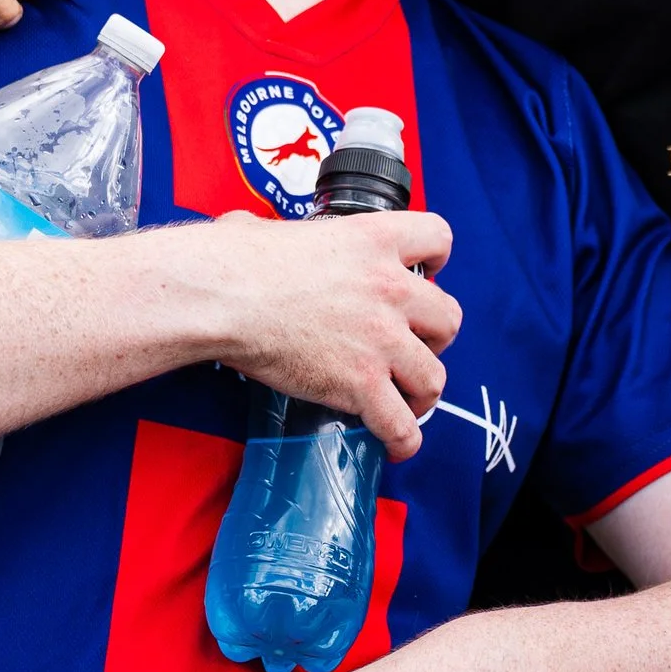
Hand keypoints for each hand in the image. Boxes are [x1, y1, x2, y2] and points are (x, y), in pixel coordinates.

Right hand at [196, 210, 458, 458]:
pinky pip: (402, 424)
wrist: (222, 297)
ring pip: (434, 377)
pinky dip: (404, 439)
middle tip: (409, 345)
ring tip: (406, 398)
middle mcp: (390, 288)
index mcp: (374, 239)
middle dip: (434, 337)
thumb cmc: (237, 260)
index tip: (428, 275)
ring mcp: (381, 339)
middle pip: (448, 318)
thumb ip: (282, 235)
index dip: (438, 261)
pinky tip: (397, 443)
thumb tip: (247, 230)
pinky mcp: (361, 383)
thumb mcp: (277, 228)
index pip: (439, 238)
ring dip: (423, 391)